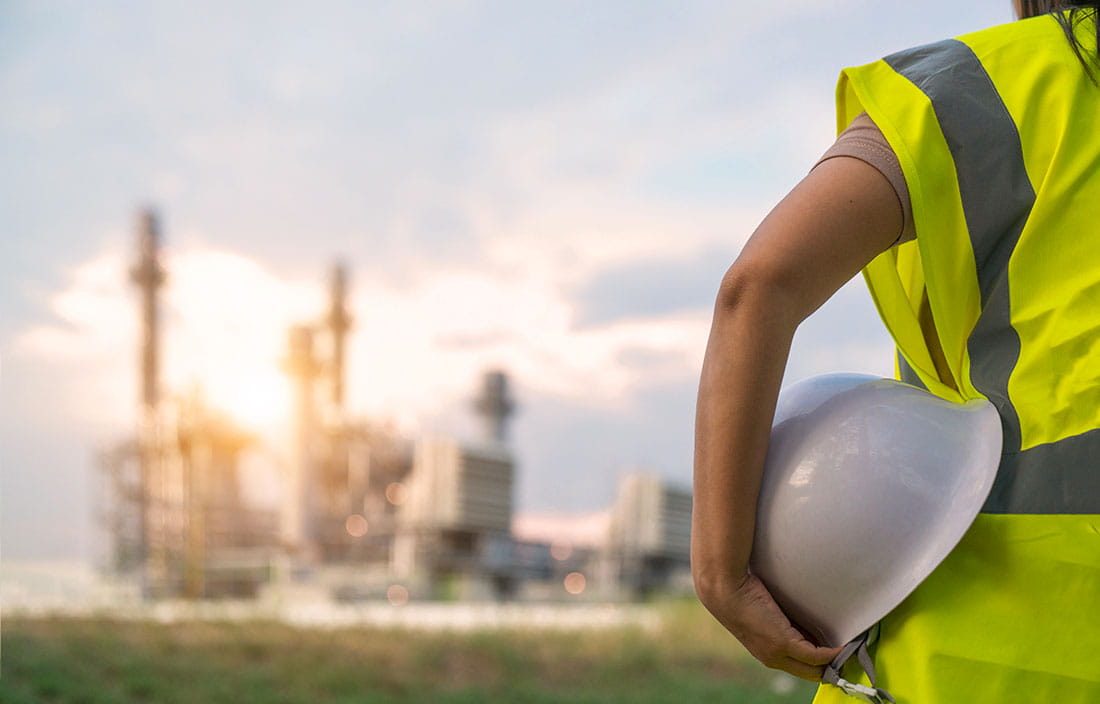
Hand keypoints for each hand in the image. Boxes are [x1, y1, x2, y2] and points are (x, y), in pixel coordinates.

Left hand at [699, 572, 841, 680]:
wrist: (725, 589)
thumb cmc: (743, 593)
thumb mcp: (770, 612)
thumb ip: (789, 622)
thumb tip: (811, 622)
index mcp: (769, 654)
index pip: (801, 669)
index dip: (821, 664)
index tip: (838, 654)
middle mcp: (773, 659)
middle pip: (811, 674)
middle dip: (832, 668)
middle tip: (853, 655)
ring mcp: (778, 654)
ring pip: (816, 668)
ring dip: (835, 661)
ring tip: (852, 650)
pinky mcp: (783, 643)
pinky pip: (817, 656)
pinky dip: (833, 653)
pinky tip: (845, 645)